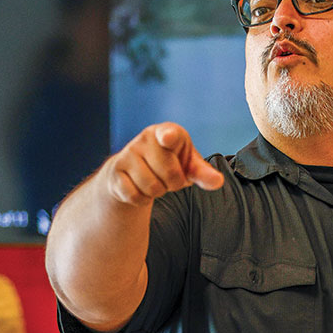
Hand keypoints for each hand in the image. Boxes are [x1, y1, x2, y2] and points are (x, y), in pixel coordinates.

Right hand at [103, 122, 223, 205]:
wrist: (133, 172)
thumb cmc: (168, 164)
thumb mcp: (188, 166)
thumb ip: (203, 174)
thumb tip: (217, 182)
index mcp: (168, 132)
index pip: (169, 134)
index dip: (170, 137)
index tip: (168, 139)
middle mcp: (145, 139)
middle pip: (169, 173)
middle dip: (173, 183)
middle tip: (168, 177)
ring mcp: (127, 154)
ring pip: (152, 187)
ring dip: (158, 192)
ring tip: (155, 181)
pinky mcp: (115, 173)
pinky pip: (135, 196)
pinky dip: (142, 200)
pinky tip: (140, 189)